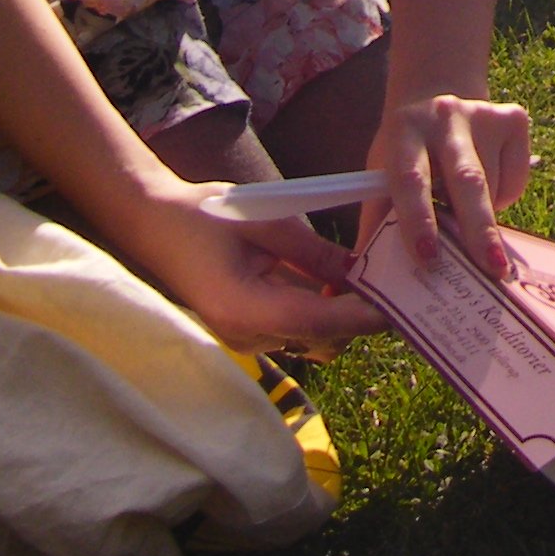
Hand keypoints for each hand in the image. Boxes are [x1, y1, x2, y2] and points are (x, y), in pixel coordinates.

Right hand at [115, 183, 384, 354]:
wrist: (155, 224)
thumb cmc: (205, 216)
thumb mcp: (266, 223)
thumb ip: (314, 252)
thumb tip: (360, 269)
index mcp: (246, 308)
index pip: (320, 323)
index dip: (363, 317)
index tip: (399, 305)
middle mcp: (247, 334)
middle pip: (322, 340)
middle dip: (357, 317)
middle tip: (388, 280)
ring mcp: (245, 336)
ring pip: (312, 338)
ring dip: (341, 315)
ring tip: (367, 278)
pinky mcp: (247, 329)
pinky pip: (295, 328)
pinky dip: (320, 310)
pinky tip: (335, 281)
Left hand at [364, 90, 533, 278]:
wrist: (436, 90)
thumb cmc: (405, 150)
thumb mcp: (382, 173)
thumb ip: (374, 222)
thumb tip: (352, 280)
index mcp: (404, 132)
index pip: (411, 179)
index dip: (418, 220)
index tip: (428, 259)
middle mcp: (445, 117)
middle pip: (467, 180)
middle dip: (479, 229)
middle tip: (491, 270)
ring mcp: (483, 114)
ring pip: (493, 187)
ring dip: (483, 220)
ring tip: (466, 221)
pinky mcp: (514, 119)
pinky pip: (516, 180)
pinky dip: (504, 200)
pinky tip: (487, 188)